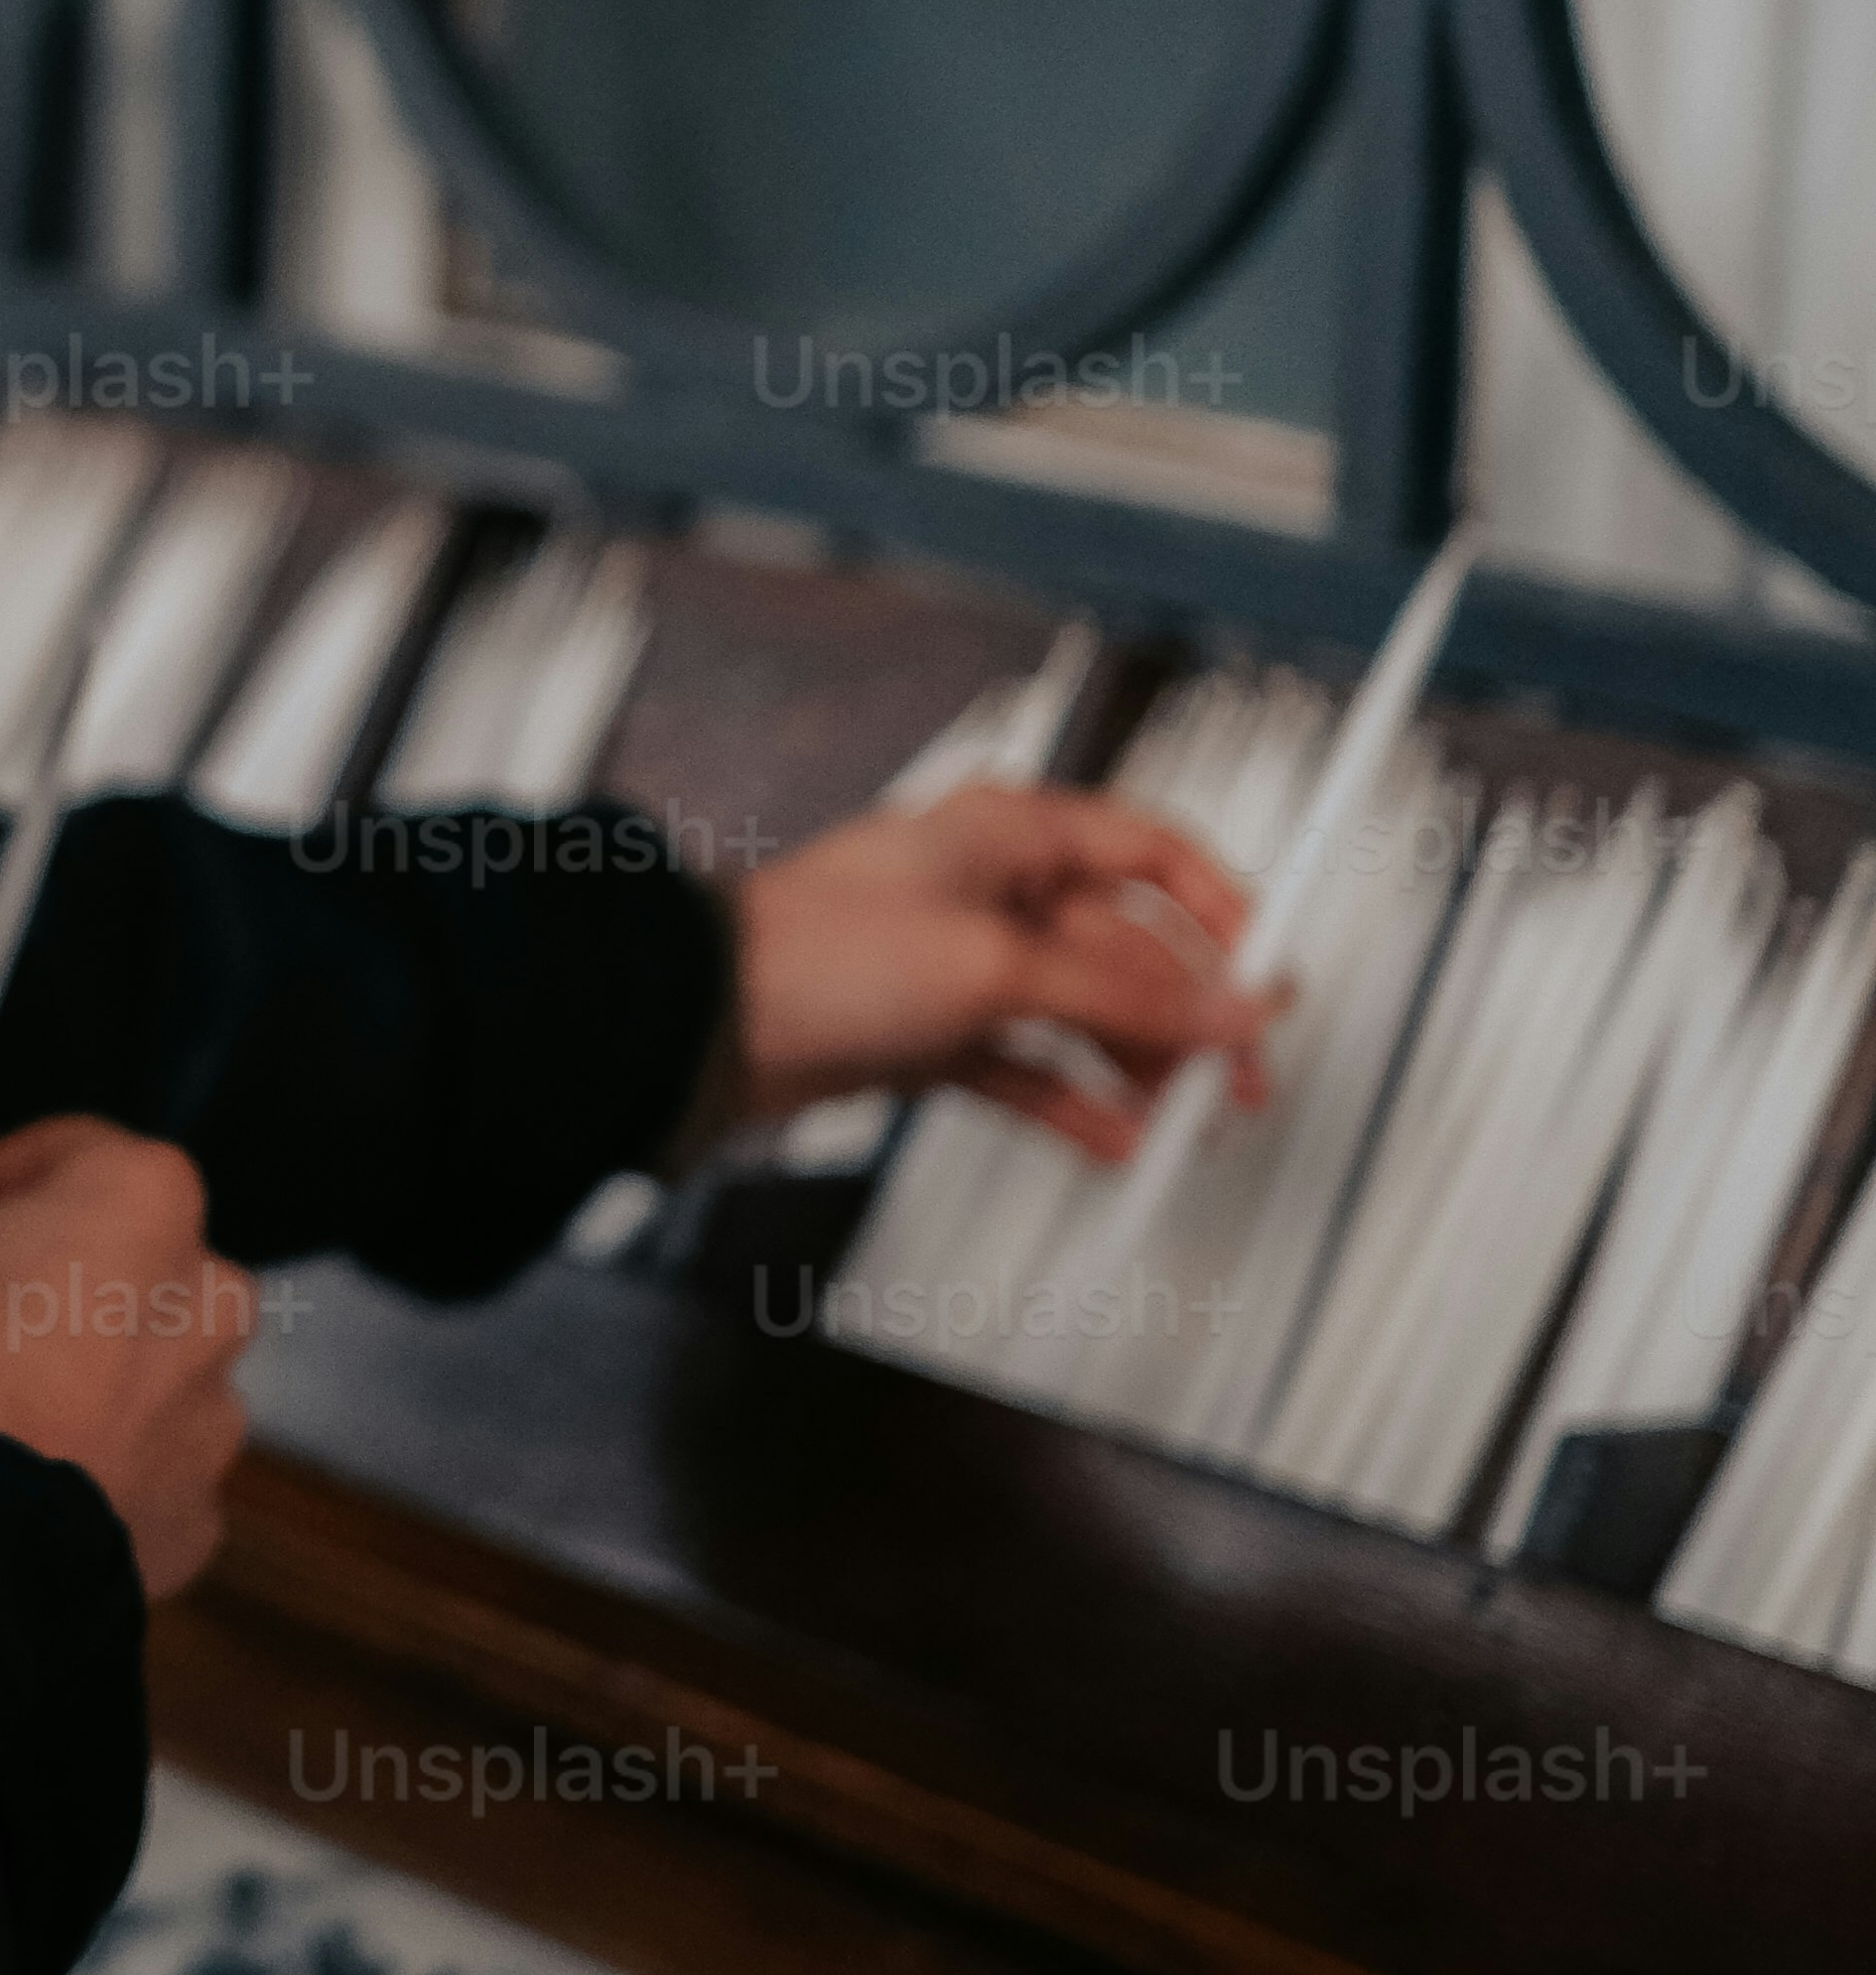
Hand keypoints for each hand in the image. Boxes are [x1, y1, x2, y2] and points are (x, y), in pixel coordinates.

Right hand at [0, 1116, 255, 1598]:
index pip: (70, 1154)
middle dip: (49, 1286)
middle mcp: (209, 1298)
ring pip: (142, 1381)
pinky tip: (17, 1490)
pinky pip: (141, 1479)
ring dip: (79, 1386)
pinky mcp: (194, 1520)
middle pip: (126, 1269)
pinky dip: (93, 1479)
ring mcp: (212, 1417)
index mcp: (147, 1200)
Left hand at [727, 783, 1280, 1164]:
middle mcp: (992, 889)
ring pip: (1081, 1015)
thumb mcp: (998, 967)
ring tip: (1186, 1126)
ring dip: (1139, 1069)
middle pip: (1125, 948)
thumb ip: (1124, 999)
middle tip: (1239, 1083)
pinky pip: (1027, 1068)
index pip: (1149, 851)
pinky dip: (1072, 1104)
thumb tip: (1227, 1011)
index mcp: (1011, 831)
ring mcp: (961, 964)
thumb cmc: (821, 952)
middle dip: (1188, 1015)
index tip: (1266, 975)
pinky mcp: (930, 1032)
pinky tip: (1115, 1144)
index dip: (1219, 909)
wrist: (708, 1026)